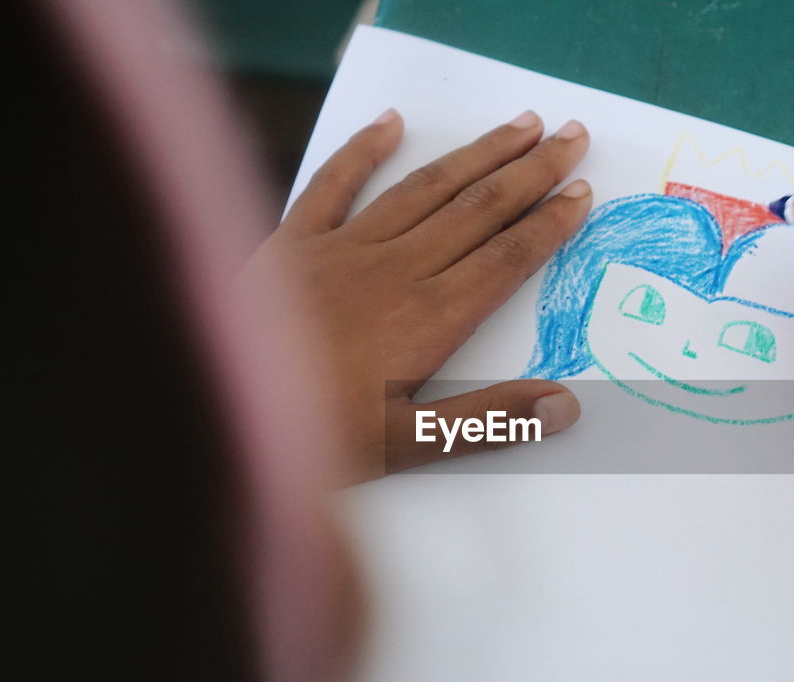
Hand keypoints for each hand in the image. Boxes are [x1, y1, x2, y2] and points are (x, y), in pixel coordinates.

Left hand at [250, 108, 591, 482]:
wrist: (211, 407)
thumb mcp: (406, 446)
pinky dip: (364, 149)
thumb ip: (488, 420)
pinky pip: (334, 184)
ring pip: (424, 189)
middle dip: (530, 172)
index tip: (581, 192)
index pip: (505, 260)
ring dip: (476, 155)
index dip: (548, 225)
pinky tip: (392, 124)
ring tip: (518, 126)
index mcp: (429, 318)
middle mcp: (395, 270)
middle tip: (572, 136)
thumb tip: (565, 404)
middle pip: (477, 210)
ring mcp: (342, 249)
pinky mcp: (291, 243)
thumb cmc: (310, 439)